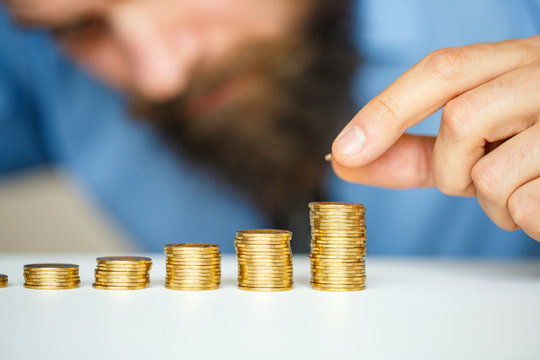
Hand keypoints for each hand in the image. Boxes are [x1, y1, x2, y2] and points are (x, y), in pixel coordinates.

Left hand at [331, 36, 539, 240]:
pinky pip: (526, 207)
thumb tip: (346, 160)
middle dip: (452, 167)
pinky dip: (525, 220)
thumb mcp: (480, 139)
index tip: (342, 152)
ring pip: (491, 173)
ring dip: (492, 202)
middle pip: (461, 118)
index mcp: (519, 60)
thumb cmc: (539, 150)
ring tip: (523, 190)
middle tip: (473, 180)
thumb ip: (415, 148)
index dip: (387, 110)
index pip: (443, 69)